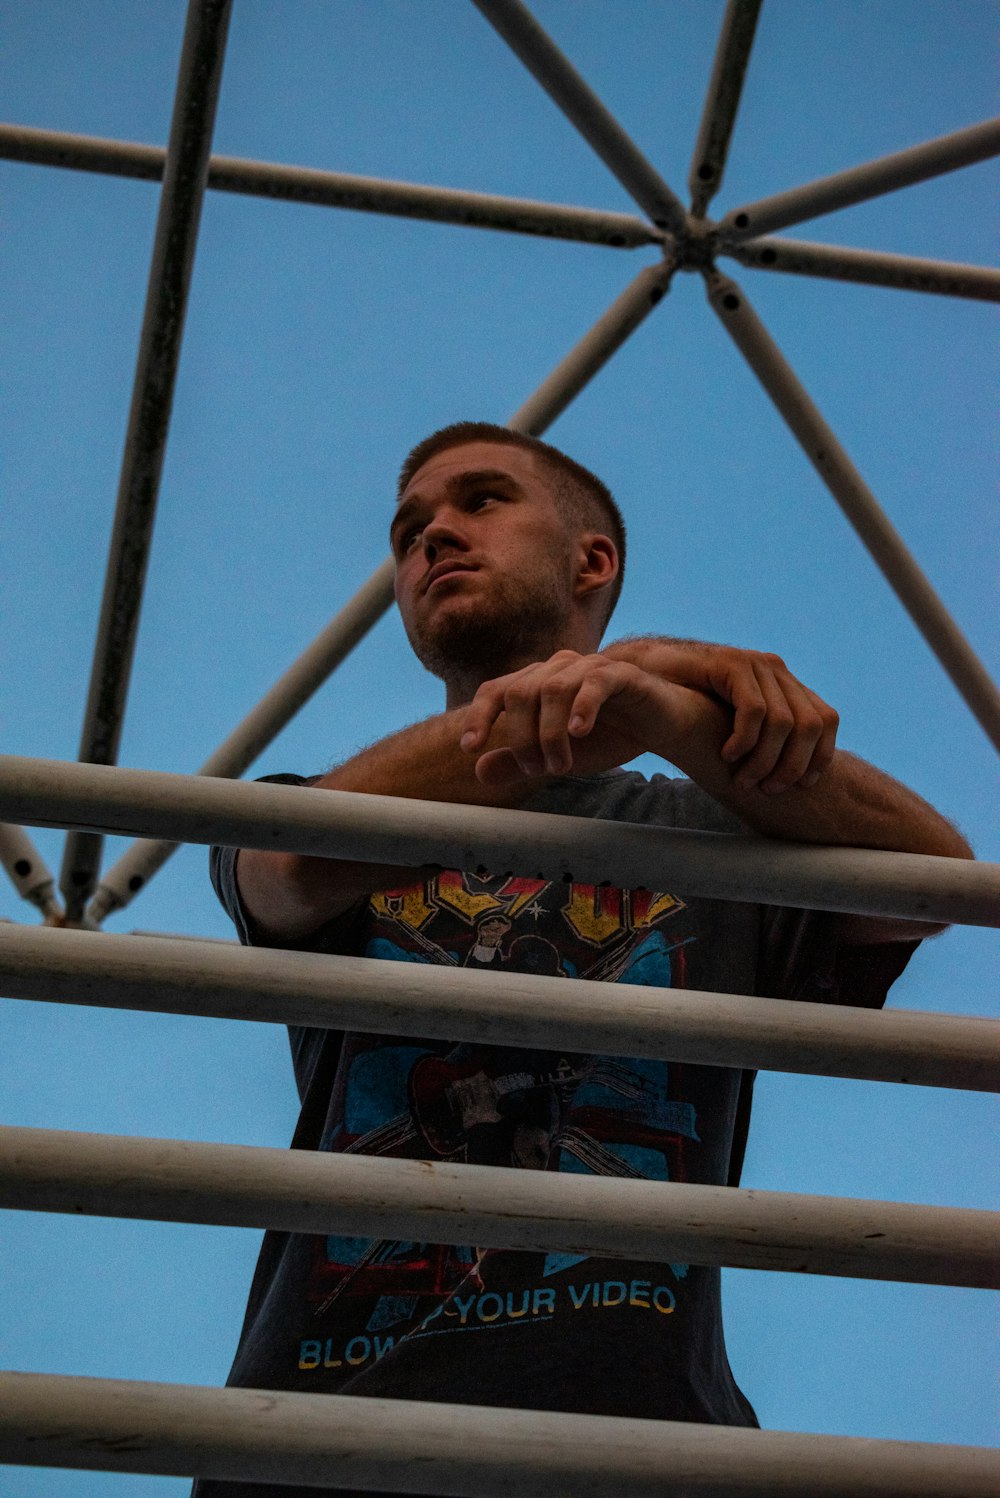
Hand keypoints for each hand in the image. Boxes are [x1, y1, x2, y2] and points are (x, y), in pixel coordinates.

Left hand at [459, 650, 697, 786]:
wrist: (661, 727)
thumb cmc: (608, 736)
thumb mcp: (559, 758)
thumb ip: (520, 763)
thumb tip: (479, 771)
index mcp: (539, 683)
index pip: (497, 690)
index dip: (479, 716)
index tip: (470, 747)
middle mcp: (559, 668)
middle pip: (521, 692)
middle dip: (522, 737)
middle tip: (537, 769)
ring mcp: (590, 667)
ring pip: (553, 689)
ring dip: (550, 733)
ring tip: (561, 766)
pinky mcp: (622, 674)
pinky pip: (594, 682)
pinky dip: (582, 707)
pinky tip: (579, 733)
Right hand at [602, 637, 838, 793]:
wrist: (649, 675)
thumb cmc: (691, 706)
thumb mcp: (737, 725)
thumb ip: (766, 740)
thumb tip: (795, 780)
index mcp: (786, 684)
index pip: (827, 720)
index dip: (820, 756)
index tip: (802, 786)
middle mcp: (776, 670)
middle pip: (811, 724)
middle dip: (792, 765)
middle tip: (767, 789)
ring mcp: (755, 664)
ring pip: (783, 722)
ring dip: (764, 760)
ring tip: (743, 779)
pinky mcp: (731, 663)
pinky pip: (754, 711)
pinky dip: (744, 741)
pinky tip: (727, 754)